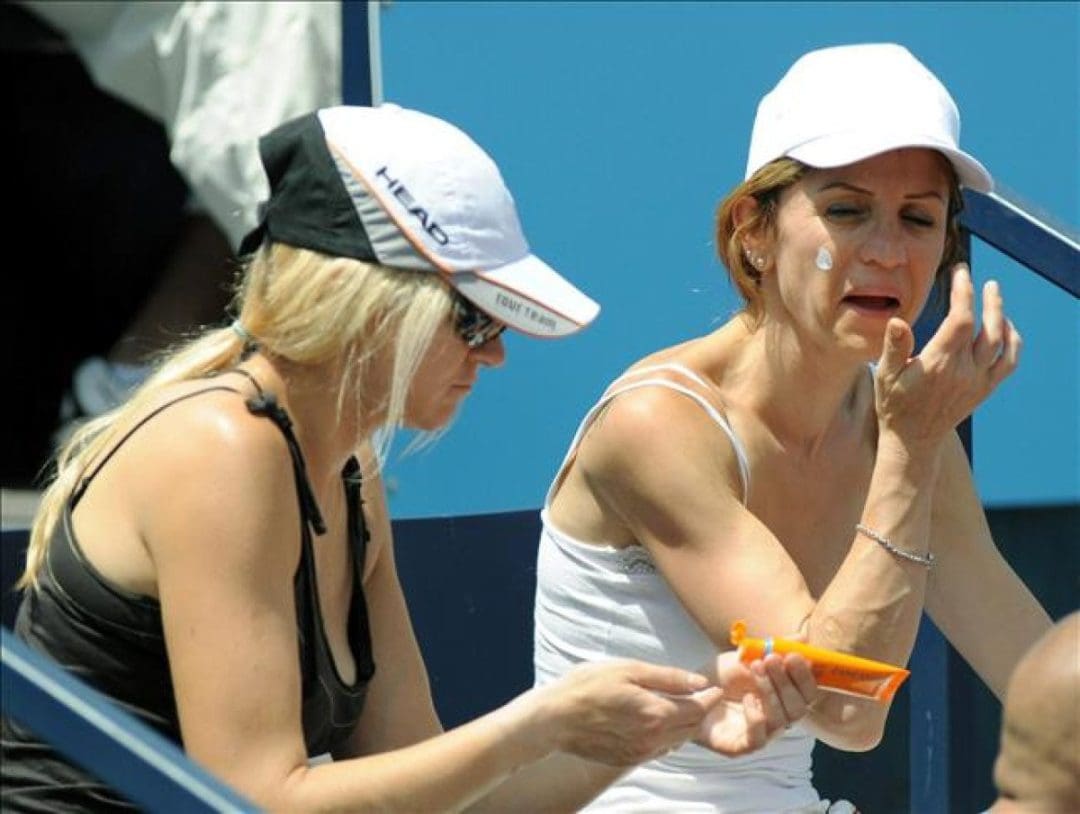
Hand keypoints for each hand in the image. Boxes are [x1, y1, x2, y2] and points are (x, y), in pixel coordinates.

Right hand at [536, 660, 721, 765]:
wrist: (555, 718)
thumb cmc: (588, 686)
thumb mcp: (629, 669)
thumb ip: (667, 678)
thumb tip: (699, 682)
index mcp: (656, 713)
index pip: (698, 709)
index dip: (710, 697)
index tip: (714, 686)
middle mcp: (654, 738)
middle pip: (692, 728)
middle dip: (702, 711)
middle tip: (702, 695)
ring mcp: (641, 753)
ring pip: (678, 741)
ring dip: (685, 725)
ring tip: (683, 706)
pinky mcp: (629, 760)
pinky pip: (660, 750)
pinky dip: (667, 736)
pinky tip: (658, 721)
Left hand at [695, 651, 817, 755]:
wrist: (690, 691)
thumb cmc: (722, 676)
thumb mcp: (747, 656)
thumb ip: (774, 647)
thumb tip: (803, 636)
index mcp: (784, 698)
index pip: (808, 692)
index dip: (804, 675)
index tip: (794, 655)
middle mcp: (777, 718)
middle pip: (799, 708)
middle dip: (787, 681)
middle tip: (771, 659)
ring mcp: (760, 733)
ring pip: (782, 721)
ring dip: (771, 692)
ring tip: (755, 669)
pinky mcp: (740, 746)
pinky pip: (758, 740)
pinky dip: (756, 718)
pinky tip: (747, 699)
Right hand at [874, 264, 1020, 452]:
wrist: (913, 440)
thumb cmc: (894, 404)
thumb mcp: (885, 375)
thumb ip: (894, 347)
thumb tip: (897, 321)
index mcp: (938, 364)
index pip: (959, 320)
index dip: (963, 293)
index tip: (960, 273)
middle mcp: (963, 372)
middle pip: (987, 328)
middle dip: (988, 300)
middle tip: (984, 282)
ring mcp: (977, 382)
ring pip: (1001, 344)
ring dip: (1001, 316)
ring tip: (994, 297)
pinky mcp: (984, 390)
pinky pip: (1008, 362)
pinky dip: (1012, 342)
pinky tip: (1005, 327)